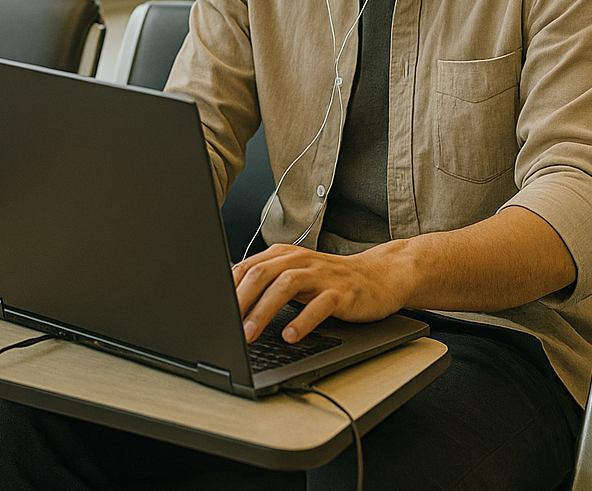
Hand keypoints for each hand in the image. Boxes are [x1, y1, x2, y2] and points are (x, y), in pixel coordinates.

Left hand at [231, 242, 410, 343]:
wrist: (379, 276)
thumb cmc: (330, 280)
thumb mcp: (294, 276)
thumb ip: (266, 282)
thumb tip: (230, 300)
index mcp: (283, 255)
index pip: (246, 267)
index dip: (227, 288)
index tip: (212, 310)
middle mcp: (299, 261)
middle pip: (261, 274)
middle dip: (239, 300)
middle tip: (224, 324)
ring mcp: (321, 275)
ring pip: (285, 286)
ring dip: (263, 311)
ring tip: (249, 333)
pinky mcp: (341, 293)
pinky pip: (319, 306)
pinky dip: (302, 321)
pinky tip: (289, 336)